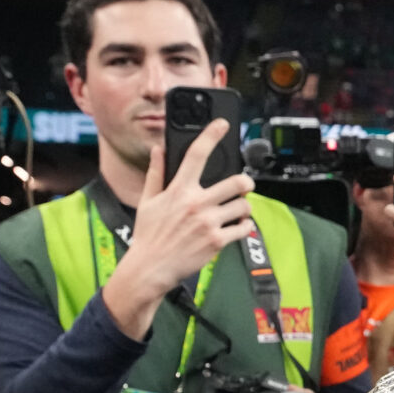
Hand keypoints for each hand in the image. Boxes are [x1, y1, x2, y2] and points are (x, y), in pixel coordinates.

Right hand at [100, 120, 255, 341]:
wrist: (150, 268)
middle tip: (244, 184)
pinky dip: (244, 227)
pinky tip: (237, 226)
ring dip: (244, 207)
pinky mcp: (217, 242)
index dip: (211, 135)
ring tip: (237, 210)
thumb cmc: (148, 235)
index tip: (222, 124)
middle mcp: (196, 204)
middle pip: (236, 182)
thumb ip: (156, 174)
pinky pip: (243, 229)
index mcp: (178, 190)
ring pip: (243, 206)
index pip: (196, 155)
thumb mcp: (148, 201)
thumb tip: (159, 150)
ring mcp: (208, 223)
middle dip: (245, 182)